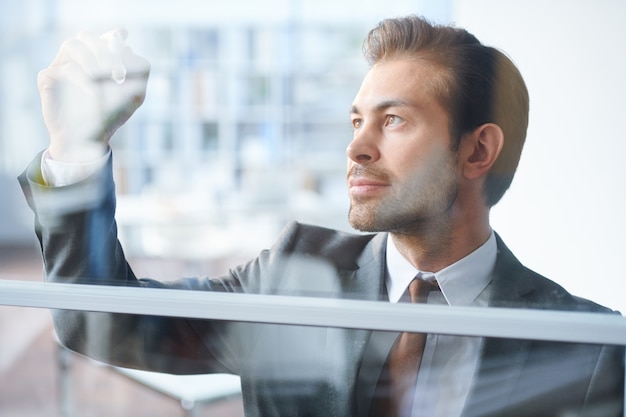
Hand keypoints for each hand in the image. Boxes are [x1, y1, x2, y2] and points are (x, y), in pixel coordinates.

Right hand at [38, 29, 149, 161]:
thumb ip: (139, 70)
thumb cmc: (111, 116)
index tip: (125, 46)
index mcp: (97, 60)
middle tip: (117, 69)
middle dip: (104, 49)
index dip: (115, 39)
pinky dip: (82, 79)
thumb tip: (129, 48)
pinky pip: (63, 68)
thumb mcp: (134, 94)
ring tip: (105, 78)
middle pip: (87, 37)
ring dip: (92, 60)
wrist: (88, 139)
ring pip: (72, 44)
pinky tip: (94, 94)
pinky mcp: (47, 78)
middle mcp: (77, 60)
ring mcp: (60, 67)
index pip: (105, 38)